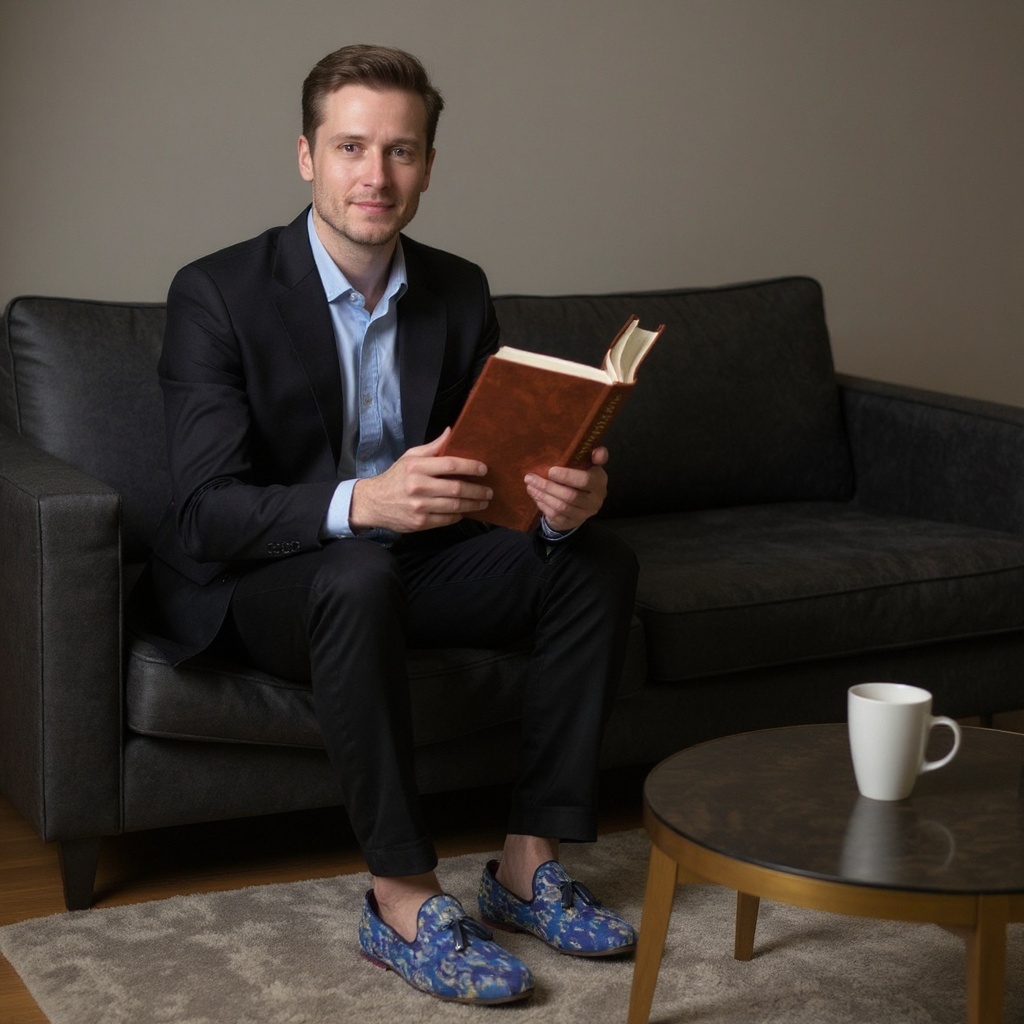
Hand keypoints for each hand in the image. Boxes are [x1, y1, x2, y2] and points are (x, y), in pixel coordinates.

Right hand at [349, 429, 491, 533]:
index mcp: (416, 467)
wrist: (373, 502)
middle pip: (456, 488)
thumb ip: (432, 447)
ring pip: (454, 506)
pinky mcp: (420, 523)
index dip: (470, 466)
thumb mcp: (409, 458)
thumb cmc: (395, 478)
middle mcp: (417, 487)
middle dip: (477, 490)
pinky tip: (465, 511)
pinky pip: (446, 519)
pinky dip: (459, 515)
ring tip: (483, 501)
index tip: (484, 469)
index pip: (449, 465)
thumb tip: (451, 431)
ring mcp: (419, 507)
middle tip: (489, 490)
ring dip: (473, 504)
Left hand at [525, 446, 609, 533]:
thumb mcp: (589, 466)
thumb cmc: (581, 478)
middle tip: (530, 477)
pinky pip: (555, 514)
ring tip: (530, 485)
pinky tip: (535, 495)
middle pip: (570, 495)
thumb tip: (599, 450)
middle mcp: (595, 500)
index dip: (568, 476)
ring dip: (542, 495)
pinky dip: (543, 504)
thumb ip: (593, 456)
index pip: (586, 480)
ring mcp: (583, 514)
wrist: (580, 504)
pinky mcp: (571, 522)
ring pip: (561, 506)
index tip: (551, 470)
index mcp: (599, 482)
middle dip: (548, 486)